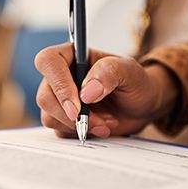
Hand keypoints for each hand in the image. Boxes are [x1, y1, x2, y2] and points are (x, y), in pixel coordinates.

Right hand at [34, 43, 179, 137]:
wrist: (142, 105)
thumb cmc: (135, 82)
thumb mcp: (130, 71)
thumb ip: (109, 73)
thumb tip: (86, 91)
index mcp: (72, 55)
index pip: (49, 62)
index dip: (59, 84)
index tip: (78, 105)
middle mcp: (61, 76)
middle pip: (45, 96)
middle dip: (71, 115)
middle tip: (97, 121)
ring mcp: (60, 99)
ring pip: (49, 117)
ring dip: (79, 126)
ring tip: (105, 122)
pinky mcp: (64, 119)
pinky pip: (60, 131)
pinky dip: (81, 133)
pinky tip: (100, 127)